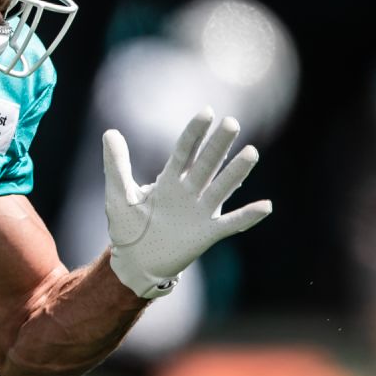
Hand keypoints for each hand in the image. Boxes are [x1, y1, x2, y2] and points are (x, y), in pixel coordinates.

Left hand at [103, 108, 271, 298]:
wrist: (136, 263)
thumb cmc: (127, 228)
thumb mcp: (118, 195)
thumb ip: (116, 165)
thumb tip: (110, 132)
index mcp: (169, 180)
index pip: (185, 151)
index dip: (195, 133)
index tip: (207, 112)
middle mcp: (189, 192)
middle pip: (206, 163)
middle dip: (218, 145)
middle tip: (232, 123)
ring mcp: (200, 212)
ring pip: (221, 188)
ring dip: (236, 172)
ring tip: (251, 153)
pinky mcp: (207, 234)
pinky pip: (231, 223)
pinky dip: (248, 216)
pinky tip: (266, 206)